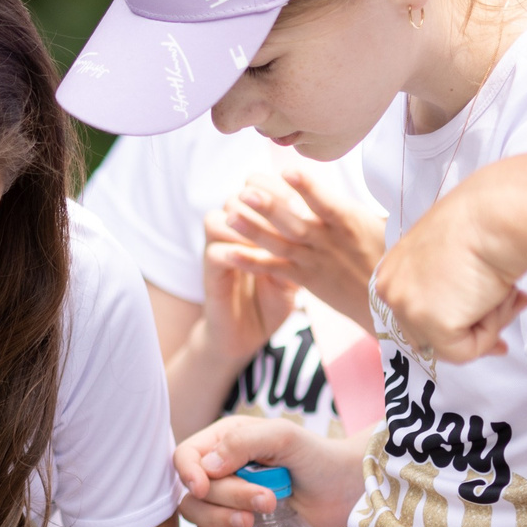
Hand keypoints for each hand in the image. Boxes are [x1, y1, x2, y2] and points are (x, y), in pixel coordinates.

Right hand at [173, 415, 363, 526]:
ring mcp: (228, 499)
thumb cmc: (316, 457)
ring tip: (252, 522)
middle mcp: (221, 469)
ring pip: (196, 514)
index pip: (186, 456)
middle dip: (227, 499)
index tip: (203, 488)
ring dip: (220, 521)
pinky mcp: (236, 524)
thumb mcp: (283, 437)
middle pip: (194, 490)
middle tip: (266, 501)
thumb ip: (243, 442)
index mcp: (226, 441)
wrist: (344, 490)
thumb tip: (207, 469)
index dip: (188, 473)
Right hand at [194, 204, 300, 378]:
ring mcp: (219, 253)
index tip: (304, 199)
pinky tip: (254, 260)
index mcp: (254, 229)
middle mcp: (233, 236)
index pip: (260, 192)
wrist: (246, 337)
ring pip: (218, 220)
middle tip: (289, 215)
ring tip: (270, 237)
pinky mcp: (210, 276)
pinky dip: (234, 253)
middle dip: (261, 202)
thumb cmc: (272, 302)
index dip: (277, 190)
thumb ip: (298, 251)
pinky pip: (214, 254)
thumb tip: (315, 226)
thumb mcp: (293, 274)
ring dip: (243, 225)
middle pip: (237, 198)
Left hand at [207, 160, 388, 330]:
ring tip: (230, 214)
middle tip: (245, 190)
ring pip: (280, 244)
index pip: (327, 204)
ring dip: (253, 230)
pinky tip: (228, 252)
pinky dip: (251, 262)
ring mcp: (314, 262)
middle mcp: (329, 242)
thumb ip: (358, 202)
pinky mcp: (305, 279)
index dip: (308, 188)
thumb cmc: (386, 252)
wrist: (386, 302)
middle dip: (269, 206)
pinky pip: (275, 269)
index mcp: (350, 223)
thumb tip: (365, 173)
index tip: (288, 171)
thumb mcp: (382, 222)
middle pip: (296, 223)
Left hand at [370, 167, 526, 364]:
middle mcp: (390, 290)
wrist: (497, 216)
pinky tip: (497, 299)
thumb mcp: (453, 255)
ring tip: (506, 291)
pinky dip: (491, 332)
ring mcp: (406, 308)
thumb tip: (472, 320)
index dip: (455, 320)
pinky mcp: (430, 324)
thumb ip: (452, 288)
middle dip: (474, 327)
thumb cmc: (485, 223)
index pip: (416, 312)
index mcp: (392, 270)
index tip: (484, 319)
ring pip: (450, 344)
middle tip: (510, 304)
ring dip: (488, 321)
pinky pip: (466, 351)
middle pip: (430, 333)